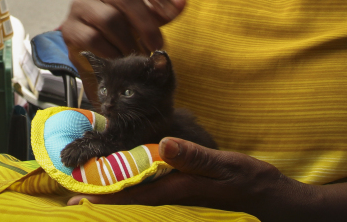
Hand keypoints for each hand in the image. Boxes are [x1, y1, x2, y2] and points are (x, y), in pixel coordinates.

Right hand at [60, 0, 184, 74]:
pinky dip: (111, 52)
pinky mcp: (69, 28)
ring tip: (137, 55)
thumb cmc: (122, 31)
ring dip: (128, 42)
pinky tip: (118, 60)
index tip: (171, 13)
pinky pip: (93, 38)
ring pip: (109, 18)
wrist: (92, 54)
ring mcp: (79, 5)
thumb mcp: (145, 20)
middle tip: (158, 45)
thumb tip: (182, 2)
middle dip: (146, 24)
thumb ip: (162, 11)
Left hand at [66, 137, 313, 217]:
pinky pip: (154, 192)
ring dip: (116, 195)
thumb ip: (196, 157)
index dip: (106, 197)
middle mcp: (176, 195)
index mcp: (180, 188)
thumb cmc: (253, 182)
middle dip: (103, 199)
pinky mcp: (188, 191)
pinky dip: (136, 188)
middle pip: (132, 199)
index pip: (135, 194)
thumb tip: (163, 145)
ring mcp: (181, 195)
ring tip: (88, 195)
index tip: (78, 199)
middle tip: (70, 200)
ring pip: (140, 197)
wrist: (277, 201)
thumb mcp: (228, 164)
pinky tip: (128, 184)